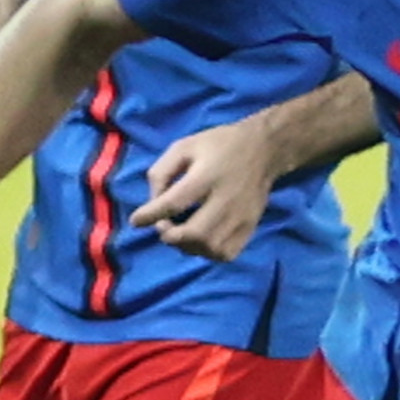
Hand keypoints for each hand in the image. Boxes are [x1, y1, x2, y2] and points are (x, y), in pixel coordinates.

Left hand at [129, 114, 271, 262]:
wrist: (263, 150)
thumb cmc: (218, 145)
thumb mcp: (183, 146)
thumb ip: (162, 172)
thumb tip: (153, 202)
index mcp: (207, 175)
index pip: (174, 202)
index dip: (150, 215)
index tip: (136, 221)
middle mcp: (226, 200)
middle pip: (195, 233)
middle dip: (171, 236)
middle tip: (163, 227)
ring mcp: (241, 217)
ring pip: (210, 248)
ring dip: (187, 247)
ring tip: (180, 234)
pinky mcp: (250, 227)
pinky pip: (226, 254)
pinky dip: (207, 253)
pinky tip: (200, 241)